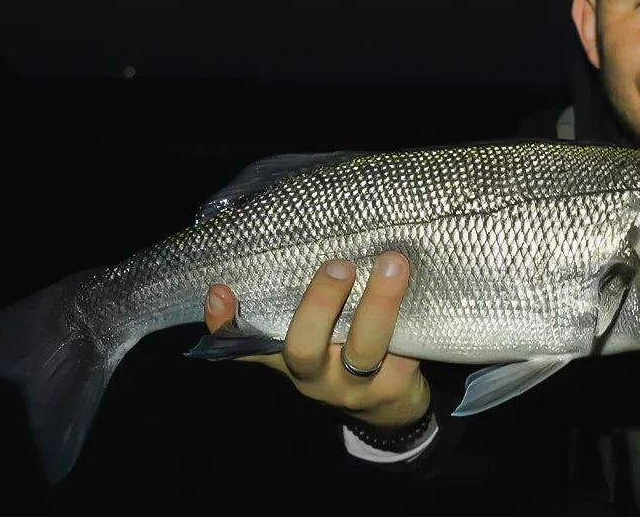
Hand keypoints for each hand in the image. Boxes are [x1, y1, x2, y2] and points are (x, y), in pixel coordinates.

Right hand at [203, 252, 430, 429]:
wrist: (388, 406)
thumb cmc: (339, 353)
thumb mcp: (310, 336)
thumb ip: (293, 300)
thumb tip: (286, 233)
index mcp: (283, 357)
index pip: (242, 343)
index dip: (225, 322)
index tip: (218, 290)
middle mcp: (311, 374)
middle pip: (303, 348)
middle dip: (319, 305)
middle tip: (338, 266)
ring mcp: (353, 384)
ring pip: (363, 348)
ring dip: (380, 304)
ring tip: (393, 262)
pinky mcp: (394, 384)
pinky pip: (403, 350)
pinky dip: (410, 317)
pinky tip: (421, 285)